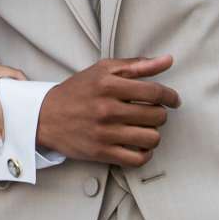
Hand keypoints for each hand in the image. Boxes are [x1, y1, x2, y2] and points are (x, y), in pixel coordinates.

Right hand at [35, 56, 179, 166]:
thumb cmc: (77, 91)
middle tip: (152, 113)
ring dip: (153, 134)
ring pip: (151, 138)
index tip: (173, 100)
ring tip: (145, 129)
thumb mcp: (103, 70)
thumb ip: (137, 65)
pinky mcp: (101, 152)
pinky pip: (137, 159)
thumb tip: (168, 60)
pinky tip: (138, 145)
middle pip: (156, 116)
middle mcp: (107, 109)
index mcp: (109, 84)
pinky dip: (144, 154)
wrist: (45, 116)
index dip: (170, 96)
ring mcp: (104, 133)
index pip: (154, 92)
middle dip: (160, 114)